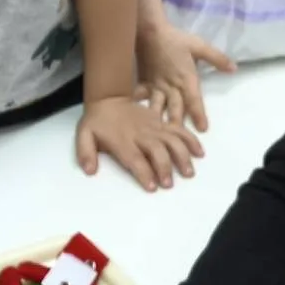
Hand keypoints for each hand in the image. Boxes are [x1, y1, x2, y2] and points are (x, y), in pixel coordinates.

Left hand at [76, 96, 202, 188]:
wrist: (108, 98)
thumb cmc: (97, 122)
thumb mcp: (84, 135)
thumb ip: (85, 153)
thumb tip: (89, 170)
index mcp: (122, 140)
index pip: (134, 159)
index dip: (144, 173)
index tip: (151, 186)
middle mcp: (140, 134)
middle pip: (156, 151)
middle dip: (164, 168)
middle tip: (169, 184)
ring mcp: (153, 127)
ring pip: (172, 140)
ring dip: (182, 156)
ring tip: (188, 172)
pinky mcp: (161, 122)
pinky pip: (179, 130)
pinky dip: (190, 140)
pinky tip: (199, 152)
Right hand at [135, 23, 235, 130]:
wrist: (149, 31)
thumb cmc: (175, 39)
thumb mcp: (199, 46)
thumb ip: (217, 58)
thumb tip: (233, 69)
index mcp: (186, 78)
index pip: (194, 100)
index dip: (199, 114)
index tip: (203, 129)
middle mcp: (171, 86)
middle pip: (176, 109)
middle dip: (178, 126)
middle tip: (179, 144)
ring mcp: (157, 86)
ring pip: (158, 108)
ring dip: (159, 122)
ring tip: (158, 139)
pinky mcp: (145, 83)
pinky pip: (141, 98)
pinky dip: (139, 108)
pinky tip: (134, 119)